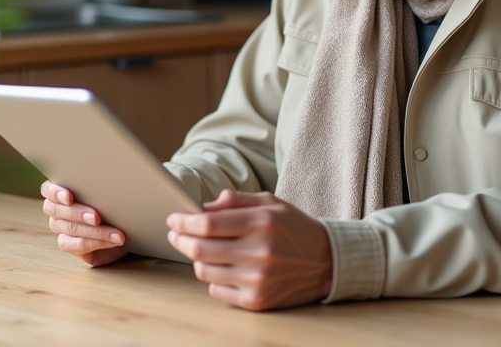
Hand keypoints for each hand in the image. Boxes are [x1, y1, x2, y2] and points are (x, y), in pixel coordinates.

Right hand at [40, 180, 127, 266]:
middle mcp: (57, 210)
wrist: (122, 226)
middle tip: (97, 217)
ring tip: (115, 234)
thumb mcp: (107, 192)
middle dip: (78, 214)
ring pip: (70, 229)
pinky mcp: (70, 245)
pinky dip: (96, 243)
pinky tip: (111, 241)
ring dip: (94, 231)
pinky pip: (77, 245)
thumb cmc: (112, 202)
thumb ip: (99, 187)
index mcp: (61, 191)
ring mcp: (61, 228)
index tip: (69, 197)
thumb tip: (110, 183)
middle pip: (57, 211)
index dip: (55, 193)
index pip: (48, 190)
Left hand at [166, 189, 331, 310]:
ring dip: (195, 259)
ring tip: (201, 249)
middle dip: (180, 239)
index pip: (208, 224)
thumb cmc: (293, 227)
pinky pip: (216, 290)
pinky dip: (213, 278)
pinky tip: (222, 268)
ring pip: (204, 271)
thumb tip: (200, 208)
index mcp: (261, 223)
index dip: (183, 221)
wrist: (326, 261)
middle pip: (200, 249)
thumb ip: (234, 200)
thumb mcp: (269, 203)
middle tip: (175, 233)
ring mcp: (257, 279)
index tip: (173, 218)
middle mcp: (259, 252)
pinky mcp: (257, 300)